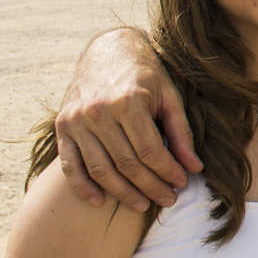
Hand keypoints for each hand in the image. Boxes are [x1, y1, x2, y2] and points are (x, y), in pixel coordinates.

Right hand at [53, 29, 199, 210]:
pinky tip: (99, 202)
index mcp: (129, 102)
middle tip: (167, 200)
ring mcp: (77, 120)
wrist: (107, 52)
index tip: (182, 183)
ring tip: (142, 206)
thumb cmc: (146, 76)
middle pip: (126, 164)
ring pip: (100, 169)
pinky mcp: (62, 126)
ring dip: (122, 193)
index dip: (167, 172)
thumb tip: (195, 167)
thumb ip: (181, 132)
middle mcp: (99, 112)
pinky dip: (83, 187)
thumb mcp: (169, 96)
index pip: (150, 151)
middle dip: (150, 187)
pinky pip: (70, 164)